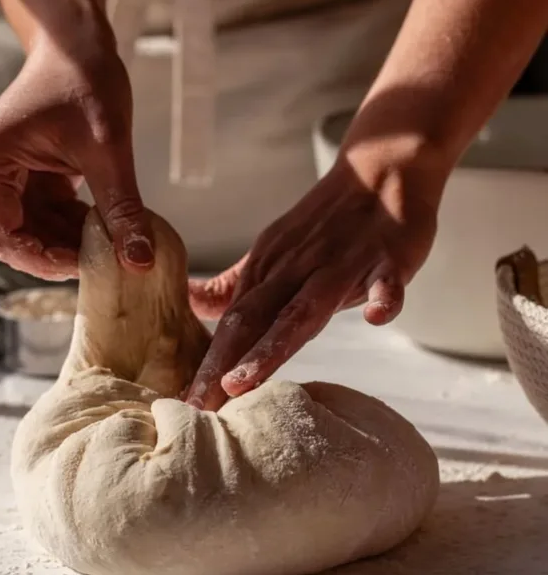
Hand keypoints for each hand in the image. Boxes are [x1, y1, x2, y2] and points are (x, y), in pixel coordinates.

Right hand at [0, 34, 152, 279]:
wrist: (75, 46)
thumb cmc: (84, 79)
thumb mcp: (109, 148)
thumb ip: (122, 209)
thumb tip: (139, 262)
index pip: (2, 238)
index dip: (44, 262)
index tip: (87, 265)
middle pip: (16, 242)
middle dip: (62, 253)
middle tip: (109, 256)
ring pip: (32, 237)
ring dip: (72, 243)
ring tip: (113, 237)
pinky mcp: (16, 184)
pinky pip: (43, 223)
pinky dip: (73, 229)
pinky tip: (105, 224)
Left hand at [187, 148, 443, 410]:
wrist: (381, 169)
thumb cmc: (328, 223)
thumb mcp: (274, 252)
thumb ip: (236, 284)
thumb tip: (190, 301)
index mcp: (269, 270)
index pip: (232, 323)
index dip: (208, 363)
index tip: (185, 402)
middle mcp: (297, 269)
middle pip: (254, 320)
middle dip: (223, 365)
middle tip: (198, 404)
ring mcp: (342, 264)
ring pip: (304, 308)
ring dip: (273, 345)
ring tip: (244, 381)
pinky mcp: (387, 258)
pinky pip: (387, 280)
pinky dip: (384, 297)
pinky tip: (377, 318)